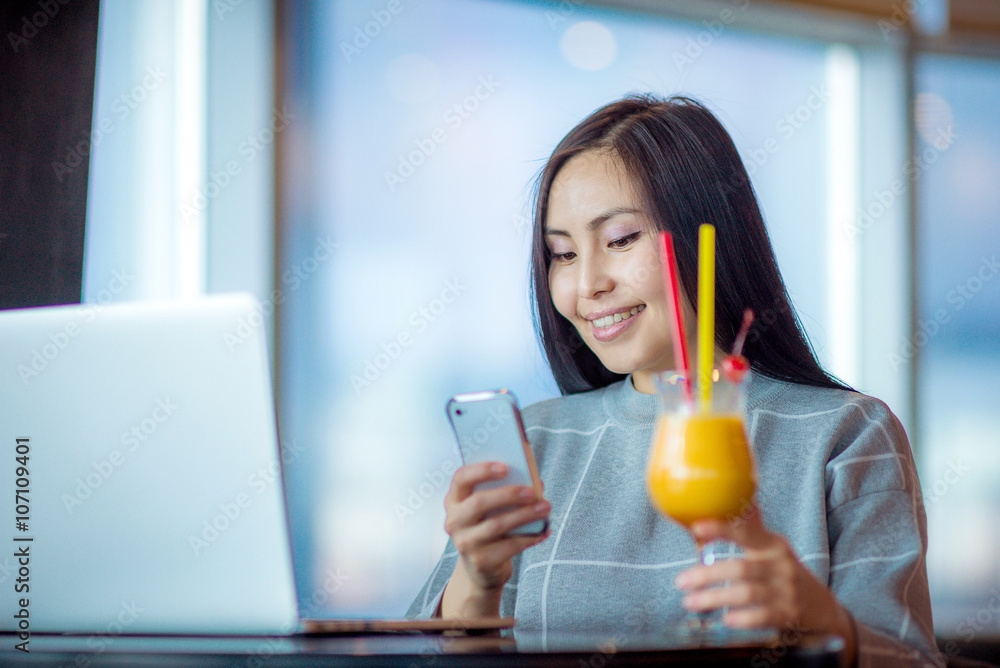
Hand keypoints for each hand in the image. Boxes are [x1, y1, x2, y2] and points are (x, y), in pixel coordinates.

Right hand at [441, 462, 549, 614]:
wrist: (481, 568)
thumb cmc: (489, 526)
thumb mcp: (490, 508)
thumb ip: (506, 489)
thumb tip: (536, 482)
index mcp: (454, 500)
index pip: (461, 478)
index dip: (482, 470)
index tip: (506, 467)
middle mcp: (454, 521)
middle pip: (479, 502)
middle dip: (509, 494)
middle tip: (533, 492)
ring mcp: (465, 543)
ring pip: (497, 525)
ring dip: (525, 515)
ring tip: (546, 508)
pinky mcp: (480, 561)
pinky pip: (509, 546)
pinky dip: (530, 537)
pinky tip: (544, 531)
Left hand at [675, 506, 855, 657]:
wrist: (824, 608)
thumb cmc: (786, 573)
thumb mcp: (772, 548)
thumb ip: (750, 529)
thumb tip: (730, 496)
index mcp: (772, 544)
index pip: (746, 531)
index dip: (721, 528)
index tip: (696, 527)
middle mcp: (780, 564)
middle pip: (739, 568)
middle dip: (706, 575)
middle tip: (681, 581)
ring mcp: (787, 590)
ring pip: (746, 593)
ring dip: (714, 598)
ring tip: (689, 602)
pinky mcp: (791, 614)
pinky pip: (763, 616)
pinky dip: (743, 618)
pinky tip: (725, 619)